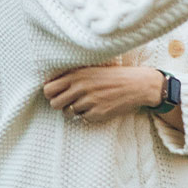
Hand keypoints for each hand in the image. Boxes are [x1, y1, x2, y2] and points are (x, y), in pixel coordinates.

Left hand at [44, 65, 163, 122]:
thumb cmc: (116, 76)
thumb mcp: (93, 69)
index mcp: (78, 75)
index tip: (58, 94)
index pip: (48, 89)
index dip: (51, 93)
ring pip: (68, 112)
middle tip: (72, 101)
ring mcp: (89, 101)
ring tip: (88, 102)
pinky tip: (100, 106)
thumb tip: (52, 86)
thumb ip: (74, 76)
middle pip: (54, 103)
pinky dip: (89, 115)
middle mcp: (81, 87)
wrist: (140, 84)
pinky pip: (83, 118)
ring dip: (75, 110)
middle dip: (61, 104)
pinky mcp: (97, 113)